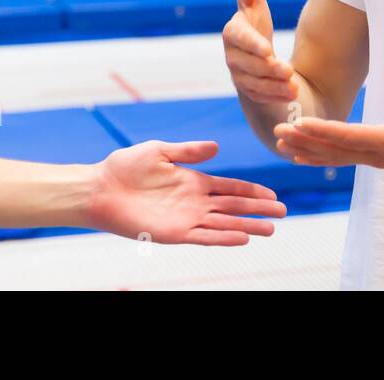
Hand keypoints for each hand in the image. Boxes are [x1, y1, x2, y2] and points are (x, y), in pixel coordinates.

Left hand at [89, 139, 285, 245]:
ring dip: (247, 226)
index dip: (251, 191)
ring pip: (224, 223)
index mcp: (193, 181)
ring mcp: (186, 219)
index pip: (230, 187)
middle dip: (258, 209)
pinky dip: (223, 237)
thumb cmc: (125, 167)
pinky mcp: (173, 233)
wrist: (100, 188)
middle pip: (233, 206)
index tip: (272, 194)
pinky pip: (204, 237)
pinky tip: (242, 237)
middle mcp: (194, 202)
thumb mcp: (160, 151)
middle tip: (283, 212)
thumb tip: (217, 147)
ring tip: (271, 229)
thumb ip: (189, 152)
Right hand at [223, 0, 297, 105]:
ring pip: (255, 84)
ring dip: (274, 86)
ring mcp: (239, 76)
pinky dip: (277, 97)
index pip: (238, 38)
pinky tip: (293, 94)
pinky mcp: (249, 94)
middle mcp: (232, 56)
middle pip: (247, 64)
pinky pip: (261, 98)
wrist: (258, 58)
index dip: (252, 44)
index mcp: (233, 32)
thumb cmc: (256, 25)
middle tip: (289, 70)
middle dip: (268, 69)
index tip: (269, 49)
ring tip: (294, 85)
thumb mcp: (255, 4)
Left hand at [273, 73, 383, 169]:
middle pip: (335, 150)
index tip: (300, 122)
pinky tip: (299, 154)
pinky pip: (340, 158)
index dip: (324, 130)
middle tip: (277, 130)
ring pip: (334, 157)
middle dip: (305, 141)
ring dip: (306, 149)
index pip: (351, 136)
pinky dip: (318, 155)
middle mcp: (379, 155)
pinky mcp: (373, 157)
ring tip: (279, 140)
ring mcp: (375, 159)